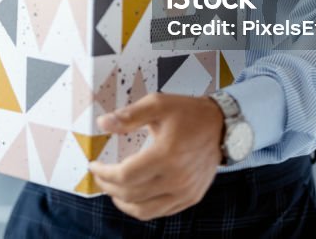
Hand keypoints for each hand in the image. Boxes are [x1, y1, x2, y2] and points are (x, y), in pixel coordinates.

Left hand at [89, 93, 222, 219]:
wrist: (221, 126)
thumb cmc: (188, 113)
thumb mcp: (157, 104)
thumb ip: (129, 115)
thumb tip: (103, 123)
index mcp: (166, 155)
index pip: (124, 176)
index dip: (104, 173)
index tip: (93, 165)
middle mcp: (177, 178)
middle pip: (130, 194)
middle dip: (108, 187)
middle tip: (99, 175)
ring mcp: (185, 191)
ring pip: (144, 210)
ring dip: (122, 202)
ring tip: (112, 189)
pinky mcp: (191, 197)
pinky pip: (160, 212)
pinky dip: (141, 208)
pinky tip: (133, 195)